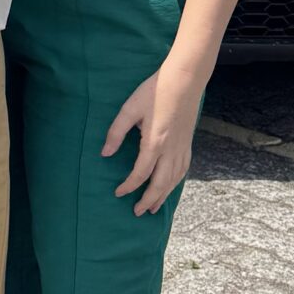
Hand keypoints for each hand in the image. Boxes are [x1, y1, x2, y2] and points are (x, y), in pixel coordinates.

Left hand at [102, 62, 200, 215]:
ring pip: (174, 179)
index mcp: (155, 142)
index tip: (118, 193)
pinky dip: (176, 182)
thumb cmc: (154, 92)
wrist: (184, 81)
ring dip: (163, 195)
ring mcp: (182, 147)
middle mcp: (171, 150)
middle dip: (148, 199)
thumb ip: (116, 133)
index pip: (141, 173)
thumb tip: (105, 154)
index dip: (129, 185)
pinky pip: (183, 169)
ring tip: (152, 207)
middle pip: (161, 183)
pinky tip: (170, 186)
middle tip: (137, 212)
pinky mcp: (188, 143)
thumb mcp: (129, 110)